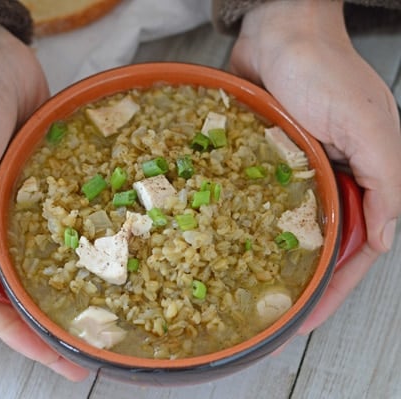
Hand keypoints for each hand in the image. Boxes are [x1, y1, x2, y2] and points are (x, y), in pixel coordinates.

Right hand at [0, 24, 86, 379]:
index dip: (22, 337)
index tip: (61, 361)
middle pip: (24, 289)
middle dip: (55, 320)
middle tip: (95, 347)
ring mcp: (22, 206)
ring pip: (48, 258)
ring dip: (75, 284)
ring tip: (116, 311)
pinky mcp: (47, 183)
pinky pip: (70, 219)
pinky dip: (89, 239)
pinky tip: (118, 254)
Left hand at [229, 0, 400, 333]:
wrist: (278, 30)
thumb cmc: (324, 71)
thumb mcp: (368, 125)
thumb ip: (386, 182)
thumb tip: (384, 241)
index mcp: (364, 177)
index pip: (356, 247)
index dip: (336, 288)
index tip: (308, 320)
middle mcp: (329, 180)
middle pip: (318, 246)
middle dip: (300, 283)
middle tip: (273, 318)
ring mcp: (293, 172)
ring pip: (285, 228)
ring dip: (270, 259)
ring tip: (245, 293)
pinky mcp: (261, 160)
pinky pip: (254, 201)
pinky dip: (243, 225)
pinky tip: (223, 246)